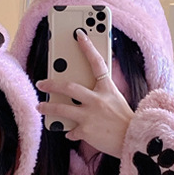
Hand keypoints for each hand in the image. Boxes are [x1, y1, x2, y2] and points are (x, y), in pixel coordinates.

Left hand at [36, 30, 133, 157]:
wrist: (133, 140)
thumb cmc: (125, 121)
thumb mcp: (117, 100)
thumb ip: (102, 94)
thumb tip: (83, 95)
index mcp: (107, 89)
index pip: (97, 63)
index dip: (88, 47)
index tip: (79, 34)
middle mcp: (97, 100)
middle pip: (69, 87)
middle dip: (52, 84)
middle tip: (41, 83)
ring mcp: (90, 116)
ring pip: (62, 109)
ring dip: (48, 107)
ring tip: (40, 106)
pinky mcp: (86, 131)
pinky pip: (71, 131)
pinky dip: (70, 132)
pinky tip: (69, 133)